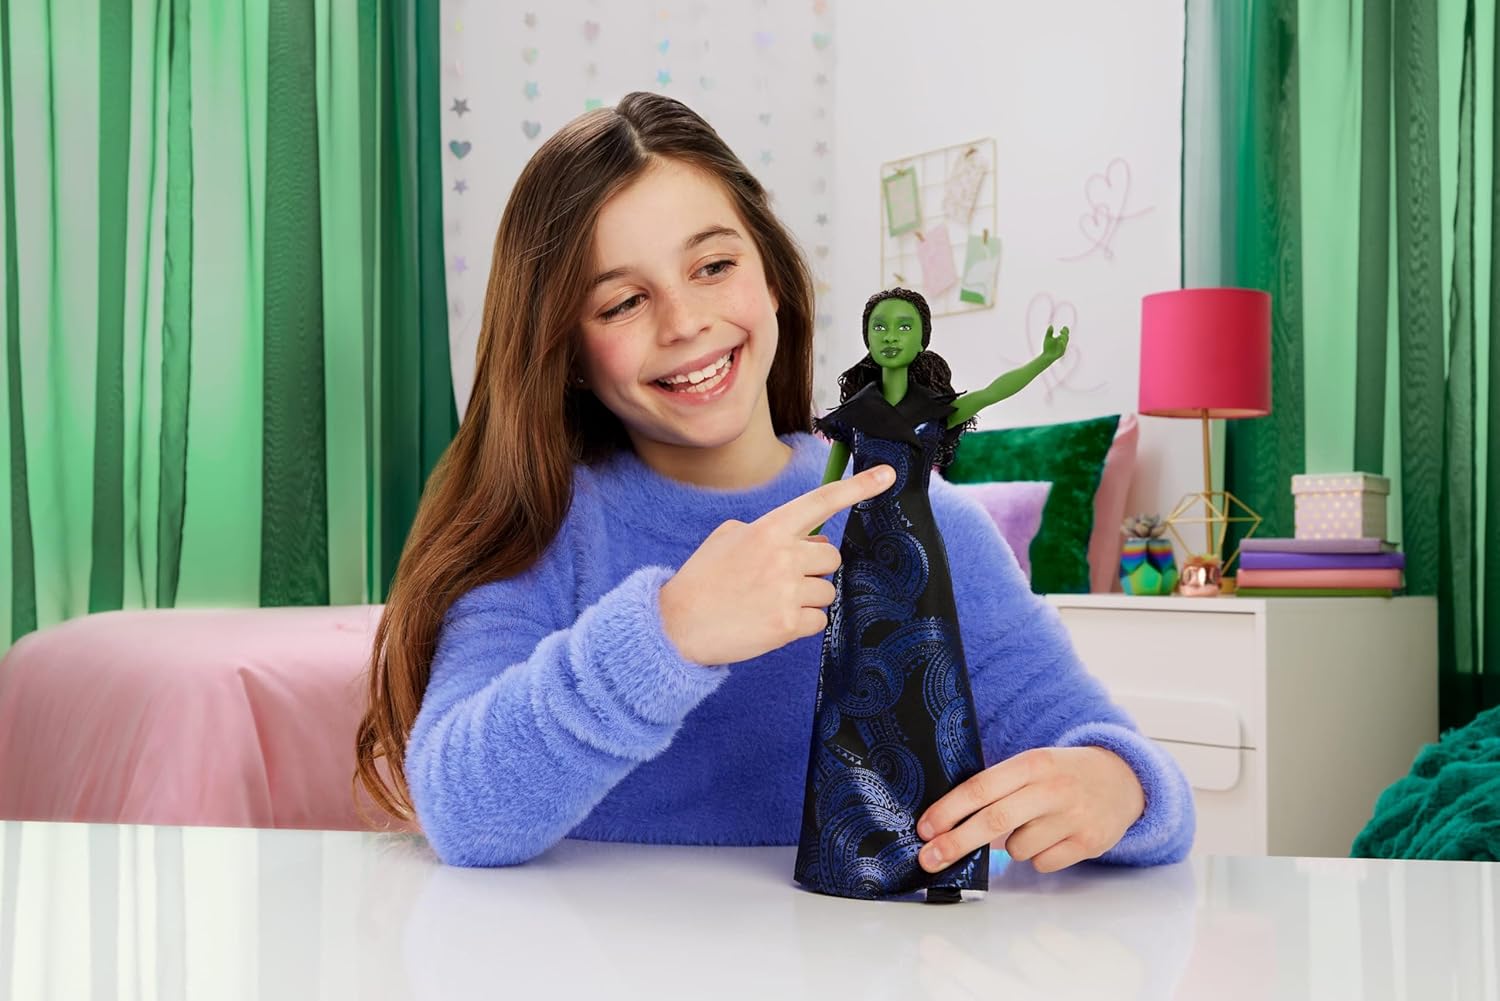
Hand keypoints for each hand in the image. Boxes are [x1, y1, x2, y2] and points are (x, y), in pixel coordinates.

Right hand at [659, 464, 894, 665]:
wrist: (676, 625)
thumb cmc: (703, 580)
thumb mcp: (729, 537)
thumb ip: (770, 531)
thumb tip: (807, 540)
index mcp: (769, 529)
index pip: (821, 502)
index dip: (858, 488)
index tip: (887, 477)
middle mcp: (783, 556)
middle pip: (832, 557)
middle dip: (815, 568)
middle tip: (784, 579)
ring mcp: (788, 591)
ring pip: (827, 591)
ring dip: (808, 598)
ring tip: (771, 602)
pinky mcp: (788, 624)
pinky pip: (820, 621)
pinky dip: (802, 624)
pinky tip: (772, 622)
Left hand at [916, 746, 1143, 873]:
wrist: (1122, 779)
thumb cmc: (1062, 774)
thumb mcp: (1032, 766)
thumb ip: (998, 788)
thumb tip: (949, 823)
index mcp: (1032, 763)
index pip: (981, 787)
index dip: (948, 810)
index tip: (924, 829)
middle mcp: (1053, 788)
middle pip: (993, 822)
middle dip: (956, 843)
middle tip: (928, 859)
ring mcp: (1073, 817)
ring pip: (1017, 848)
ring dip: (1011, 846)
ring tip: (1032, 825)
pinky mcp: (1089, 843)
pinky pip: (1042, 864)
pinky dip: (1037, 856)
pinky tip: (1053, 837)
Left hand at [1039, 324, 1068, 362]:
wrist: (1045, 356)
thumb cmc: (1047, 347)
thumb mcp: (1047, 338)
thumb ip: (1049, 332)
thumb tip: (1051, 325)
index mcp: (1061, 339)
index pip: (1066, 333)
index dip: (1066, 330)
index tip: (1063, 327)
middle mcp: (1063, 343)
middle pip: (1066, 337)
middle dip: (1064, 334)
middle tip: (1060, 331)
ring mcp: (1062, 348)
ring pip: (1065, 343)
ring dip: (1063, 338)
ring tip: (1060, 335)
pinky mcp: (1060, 353)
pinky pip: (1062, 349)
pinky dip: (1062, 345)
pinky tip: (1060, 341)